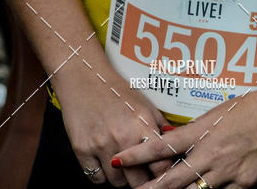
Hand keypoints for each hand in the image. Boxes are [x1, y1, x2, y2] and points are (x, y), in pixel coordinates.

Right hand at [54, 62, 169, 186]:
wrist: (84, 78)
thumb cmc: (115, 90)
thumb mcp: (144, 103)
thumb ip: (160, 125)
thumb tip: (174, 143)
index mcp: (142, 124)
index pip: (161, 166)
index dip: (162, 173)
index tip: (160, 173)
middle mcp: (123, 136)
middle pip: (139, 181)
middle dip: (142, 179)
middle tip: (141, 173)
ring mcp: (101, 145)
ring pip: (117, 183)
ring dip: (121, 177)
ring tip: (122, 163)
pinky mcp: (82, 150)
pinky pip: (96, 179)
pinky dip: (101, 174)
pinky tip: (104, 160)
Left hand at [112, 85, 256, 188]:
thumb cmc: (254, 106)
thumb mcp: (219, 112)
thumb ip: (198, 129)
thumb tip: (177, 140)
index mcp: (204, 131)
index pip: (163, 145)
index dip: (138, 154)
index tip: (119, 157)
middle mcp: (212, 155)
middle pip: (173, 180)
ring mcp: (227, 173)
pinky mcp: (243, 185)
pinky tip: (204, 188)